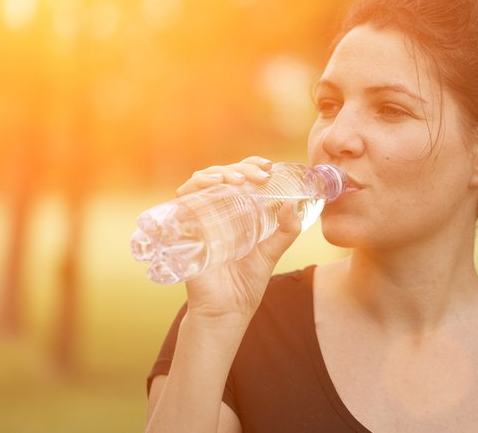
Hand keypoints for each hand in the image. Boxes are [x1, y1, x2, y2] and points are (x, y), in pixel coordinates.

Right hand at [176, 157, 301, 322]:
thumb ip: (286, 230)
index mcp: (234, 212)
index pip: (238, 177)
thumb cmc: (246, 283)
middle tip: (258, 176)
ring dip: (217, 173)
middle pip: (220, 175)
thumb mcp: (272, 252)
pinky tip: (212, 186)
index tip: (267, 166)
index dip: (249, 166)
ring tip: (237, 179)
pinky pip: (182, 200)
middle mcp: (214, 211)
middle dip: (238, 168)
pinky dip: (195, 187)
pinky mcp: (184, 230)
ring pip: (200, 182)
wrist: (228, 311)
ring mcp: (198, 219)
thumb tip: (295, 204)